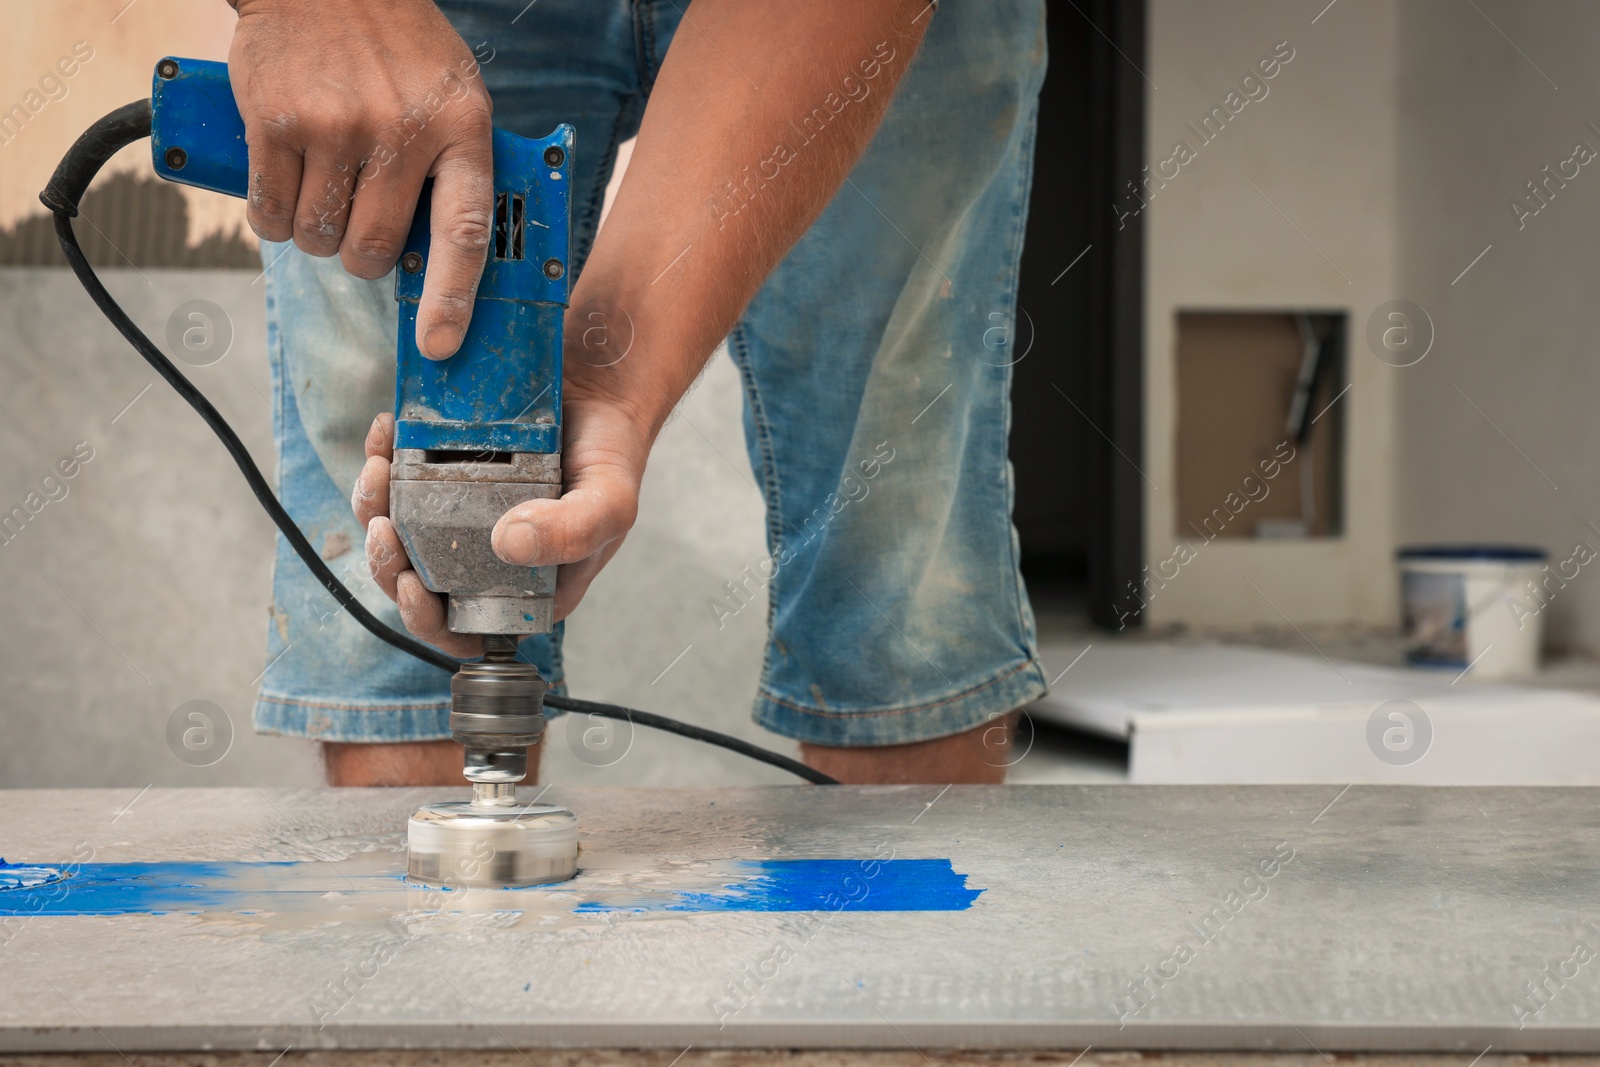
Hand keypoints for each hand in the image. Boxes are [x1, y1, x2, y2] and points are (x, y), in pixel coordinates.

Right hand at [228, 0, 492, 358]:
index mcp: (461, 130)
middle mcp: (401, 132)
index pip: (465, 232)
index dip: (452, 299)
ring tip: (322, 190)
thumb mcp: (455, 95)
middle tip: (358, 226)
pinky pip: (269, 213)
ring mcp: (336, 127)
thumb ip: (454, 166)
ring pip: (318, 239)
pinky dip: (272, 216)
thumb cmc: (400, 48)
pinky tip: (284, 184)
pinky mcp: (275, 123)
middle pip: (373, 249)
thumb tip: (446, 259)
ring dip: (315, 234)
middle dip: (361, 255)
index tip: (439, 345)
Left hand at [351, 384, 647, 656]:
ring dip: (375, 506)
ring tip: (380, 469)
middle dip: (387, 558)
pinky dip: (383, 459)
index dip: (426, 618)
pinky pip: (397, 480)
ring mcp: (458, 517)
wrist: (600, 394)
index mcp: (522, 588)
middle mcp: (484, 558)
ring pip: (397, 530)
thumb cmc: (611, 460)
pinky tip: (387, 434)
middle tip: (382, 525)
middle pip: (416, 580)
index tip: (412, 582)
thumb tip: (507, 544)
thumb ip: (572, 531)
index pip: (462, 627)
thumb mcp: (609, 504)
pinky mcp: (441, 475)